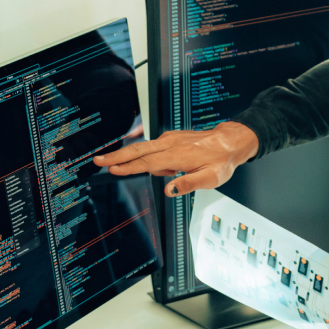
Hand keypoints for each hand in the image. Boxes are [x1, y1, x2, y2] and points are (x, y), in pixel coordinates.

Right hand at [92, 121, 259, 196]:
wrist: (230, 141)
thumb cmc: (221, 160)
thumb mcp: (210, 178)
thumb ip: (188, 184)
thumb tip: (169, 190)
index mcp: (178, 155)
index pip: (147, 162)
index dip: (129, 167)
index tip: (112, 169)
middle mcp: (171, 144)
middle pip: (138, 150)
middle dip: (117, 156)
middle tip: (98, 160)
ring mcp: (171, 139)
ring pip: (145, 148)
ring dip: (131, 157)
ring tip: (135, 166)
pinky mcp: (172, 138)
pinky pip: (154, 147)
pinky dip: (149, 156)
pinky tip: (168, 168)